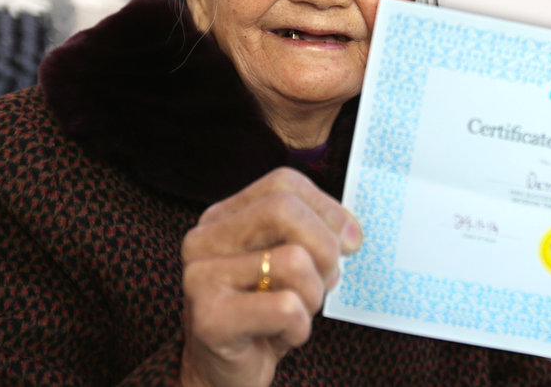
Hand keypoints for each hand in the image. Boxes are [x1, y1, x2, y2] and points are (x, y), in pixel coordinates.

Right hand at [178, 167, 362, 386]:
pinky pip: (286, 307)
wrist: (222, 375)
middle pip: (284, 209)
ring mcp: (201, 278)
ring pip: (294, 260)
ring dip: (313, 294)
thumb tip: (350, 234)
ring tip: (297, 311)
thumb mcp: (286, 263)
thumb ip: (311, 234)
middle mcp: (204, 240)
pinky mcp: (209, 319)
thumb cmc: (262, 314)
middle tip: (327, 279)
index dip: (327, 209)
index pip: (284, 183)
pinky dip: (300, 327)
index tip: (349, 241)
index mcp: (222, 218)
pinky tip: (282, 336)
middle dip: (325, 247)